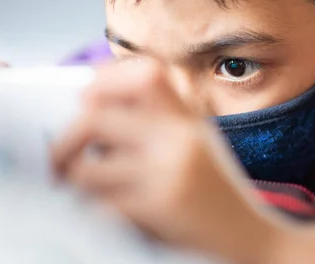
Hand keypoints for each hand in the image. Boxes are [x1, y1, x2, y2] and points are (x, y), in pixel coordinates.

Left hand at [52, 61, 283, 262]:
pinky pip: (99, 207)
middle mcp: (179, 138)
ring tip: (89, 196)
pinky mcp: (160, 209)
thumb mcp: (199, 147)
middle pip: (96, 117)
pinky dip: (93, 215)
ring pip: (87, 168)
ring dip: (77, 186)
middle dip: (65, 142)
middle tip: (58, 163)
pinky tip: (108, 218)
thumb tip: (92, 107)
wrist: (256, 240)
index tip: (83, 100)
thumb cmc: (220, 197)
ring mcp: (169, 172)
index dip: (104, 79)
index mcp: (189, 121)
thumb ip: (161, 123)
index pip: (144, 73)